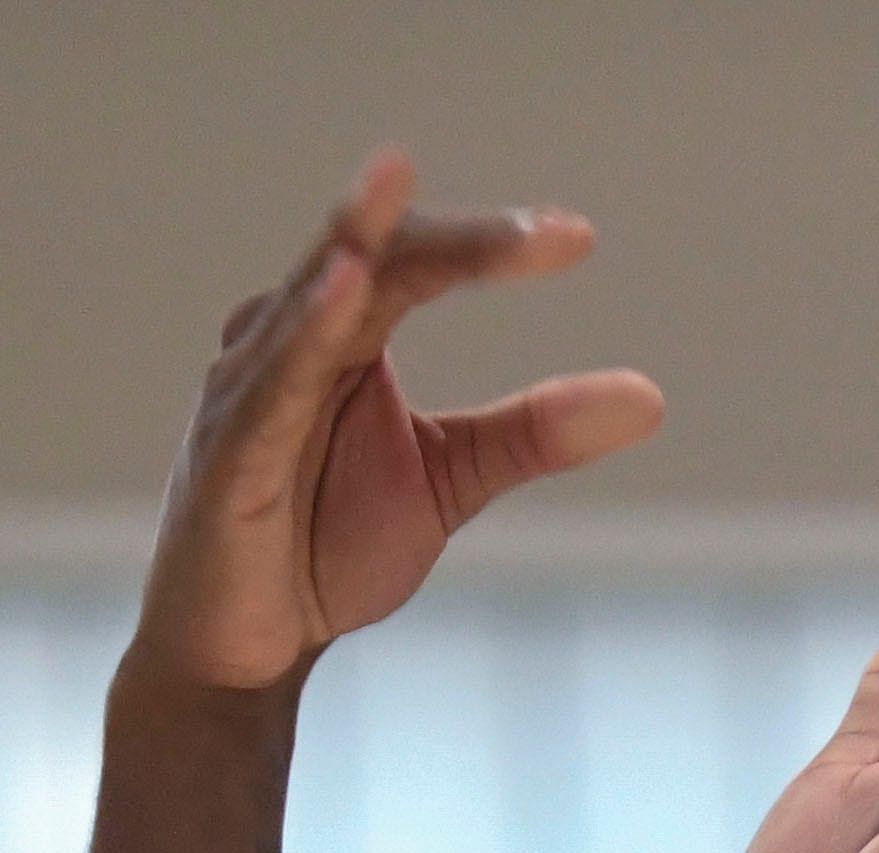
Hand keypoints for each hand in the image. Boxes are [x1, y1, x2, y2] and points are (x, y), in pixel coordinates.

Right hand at [138, 148, 663, 692]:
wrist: (247, 650)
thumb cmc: (325, 546)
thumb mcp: (451, 480)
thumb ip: (535, 433)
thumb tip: (652, 397)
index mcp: (343, 332)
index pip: (421, 262)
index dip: (491, 246)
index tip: (579, 239)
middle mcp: (287, 339)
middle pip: (374, 259)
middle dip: (455, 242)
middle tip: (540, 234)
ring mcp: (248, 391)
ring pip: (309, 302)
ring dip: (358, 243)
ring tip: (395, 177)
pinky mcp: (226, 455)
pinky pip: (269, 388)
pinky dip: (304, 335)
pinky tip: (344, 291)